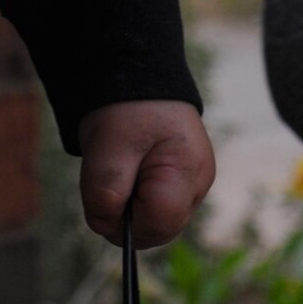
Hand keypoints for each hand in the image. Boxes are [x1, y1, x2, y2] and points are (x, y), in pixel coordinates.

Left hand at [77, 100, 214, 248]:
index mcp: (187, 173)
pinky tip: (128, 171)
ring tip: (120, 168)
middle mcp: (199, 185)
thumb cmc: (124, 109)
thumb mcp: (106, 148)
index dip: (125, 221)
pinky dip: (135, 197)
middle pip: (158, 229)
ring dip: (129, 205)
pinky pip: (156, 207)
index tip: (103, 197)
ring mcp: (194, 185)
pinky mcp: (183, 183)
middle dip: (126, 215)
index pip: (157, 225)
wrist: (137, 74)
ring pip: (155, 221)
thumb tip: (105, 226)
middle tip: (107, 178)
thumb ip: (104, 194)